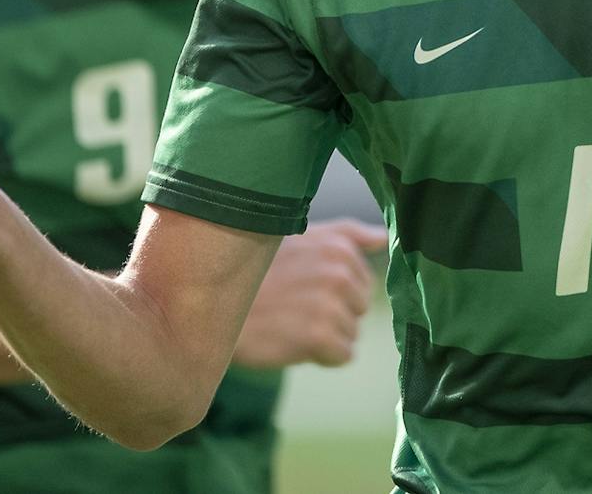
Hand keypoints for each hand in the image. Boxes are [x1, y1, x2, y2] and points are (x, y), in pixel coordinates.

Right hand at [233, 218, 387, 368]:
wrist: (208, 309)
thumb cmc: (256, 275)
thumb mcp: (299, 239)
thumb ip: (345, 235)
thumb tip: (383, 238)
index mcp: (338, 246)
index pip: (363, 283)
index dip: (334, 293)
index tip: (303, 289)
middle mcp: (337, 271)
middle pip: (359, 309)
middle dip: (333, 314)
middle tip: (293, 308)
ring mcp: (328, 303)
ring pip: (351, 334)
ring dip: (324, 336)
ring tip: (289, 323)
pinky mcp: (317, 335)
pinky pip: (343, 355)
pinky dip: (322, 357)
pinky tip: (293, 342)